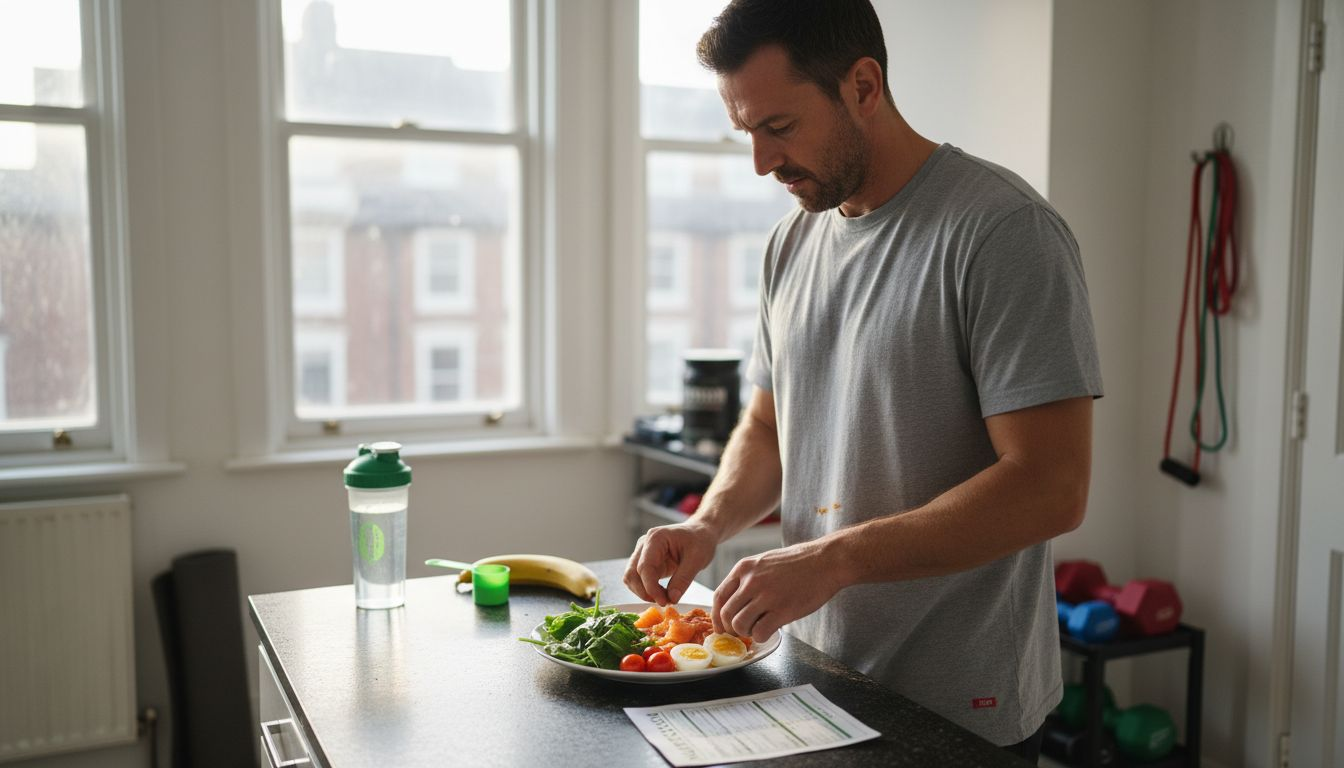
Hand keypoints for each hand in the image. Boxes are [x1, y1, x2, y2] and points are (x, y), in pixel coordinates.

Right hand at [623, 521, 718, 605]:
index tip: (664, 601)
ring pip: (631, 578)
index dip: (651, 588)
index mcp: (655, 539)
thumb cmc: (700, 540)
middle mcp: (644, 545)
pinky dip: (647, 590)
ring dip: (644, 592)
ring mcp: (642, 553)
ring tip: (666, 597)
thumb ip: (683, 579)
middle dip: (645, 592)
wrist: (700, 533)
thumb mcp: (697, 559)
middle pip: (632, 573)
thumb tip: (672, 599)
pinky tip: (663, 593)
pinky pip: (638, 579)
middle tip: (665, 602)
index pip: (645, 567)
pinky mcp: (646, 562)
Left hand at [712, 541, 843, 642]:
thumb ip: (748, 579)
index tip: (721, 627)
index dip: (717, 617)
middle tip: (743, 631)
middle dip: (732, 628)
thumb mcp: (764, 562)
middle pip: (726, 614)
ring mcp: (766, 595)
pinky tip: (770, 630)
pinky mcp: (782, 610)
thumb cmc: (798, 563)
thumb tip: (735, 602)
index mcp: (744, 568)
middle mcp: (751, 581)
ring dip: (747, 633)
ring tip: (758, 628)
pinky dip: (761, 637)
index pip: (718, 597)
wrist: (826, 561)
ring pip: (740, 625)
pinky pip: (760, 632)